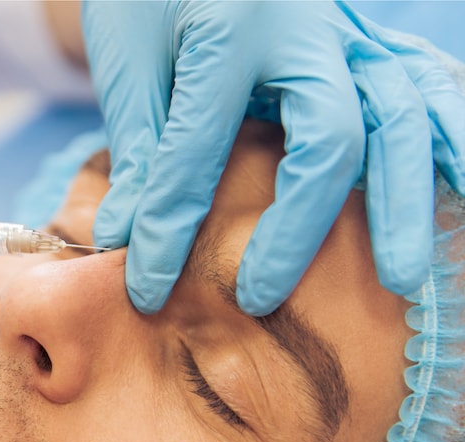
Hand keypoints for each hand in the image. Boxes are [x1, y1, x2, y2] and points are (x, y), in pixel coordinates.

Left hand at [84, 1, 464, 314]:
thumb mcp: (129, 54)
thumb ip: (138, 143)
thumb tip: (125, 236)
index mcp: (232, 25)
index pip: (199, 148)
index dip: (169, 226)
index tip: (146, 288)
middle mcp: (309, 27)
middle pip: (328, 138)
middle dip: (299, 229)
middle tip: (259, 298)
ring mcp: (355, 32)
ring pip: (404, 118)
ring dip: (406, 203)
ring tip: (403, 278)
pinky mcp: (373, 42)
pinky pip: (427, 90)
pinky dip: (452, 142)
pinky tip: (459, 194)